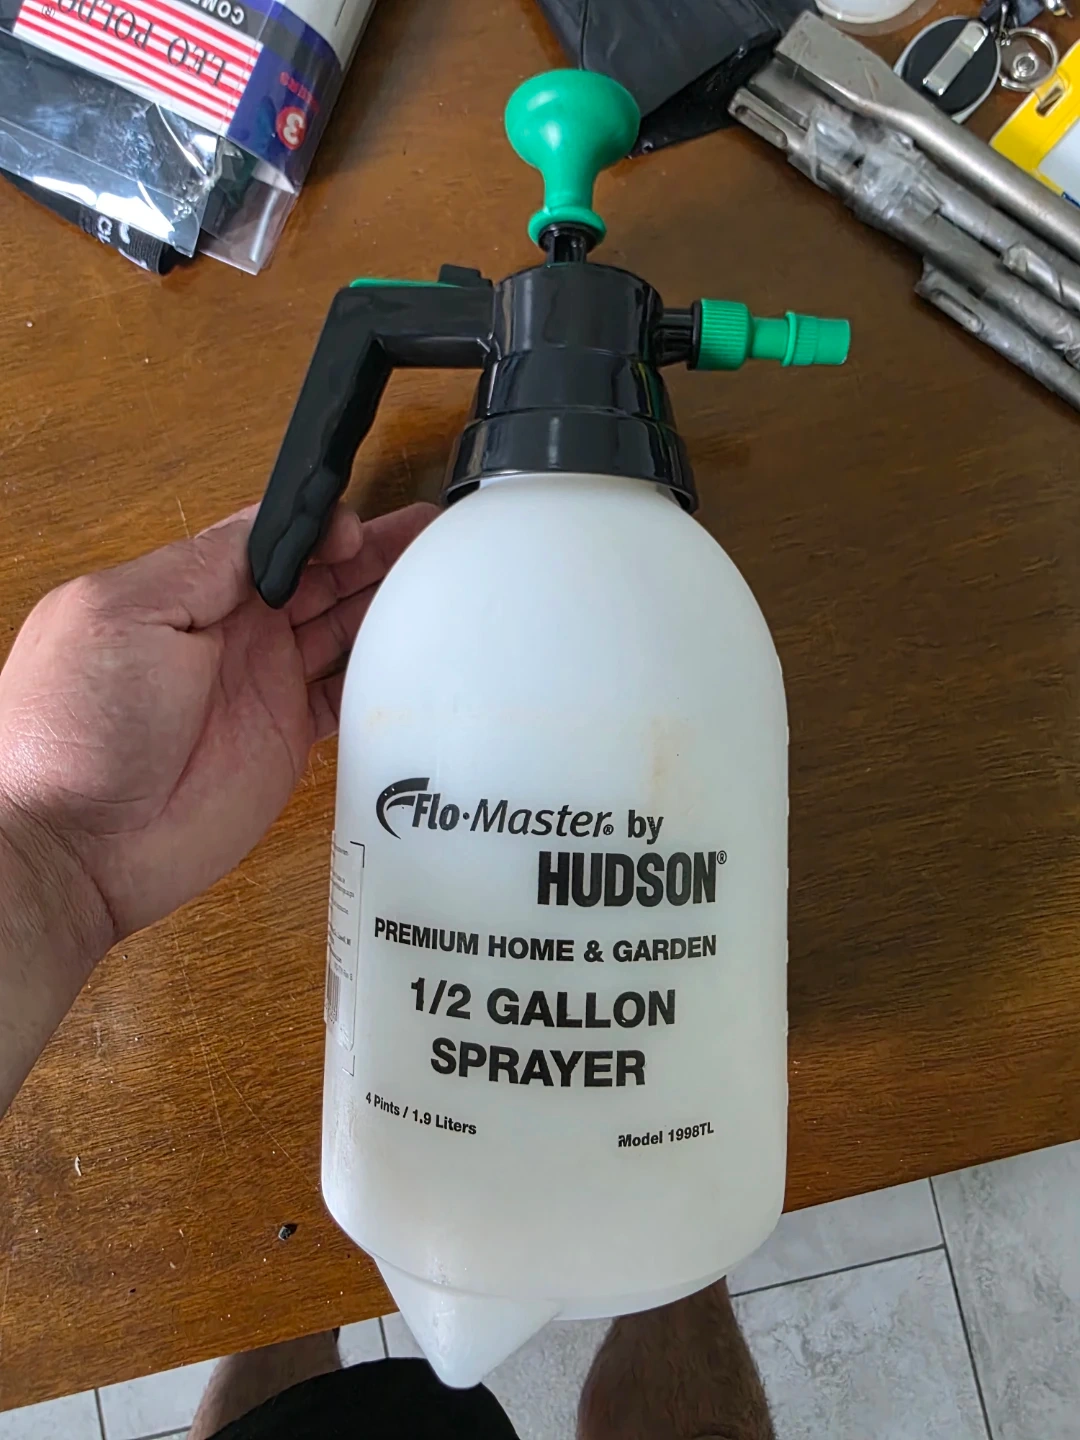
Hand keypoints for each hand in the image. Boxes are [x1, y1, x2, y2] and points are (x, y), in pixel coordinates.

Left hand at [0, 502, 435, 949]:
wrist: (78, 843)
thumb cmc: (77, 722)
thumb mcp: (126, 616)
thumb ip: (205, 567)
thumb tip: (274, 528)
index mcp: (188, 591)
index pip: (272, 541)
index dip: (320, 527)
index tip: (360, 526)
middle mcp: (231, 632)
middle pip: (317, 578)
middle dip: (372, 552)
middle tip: (430, 532)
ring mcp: (263, 687)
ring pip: (340, 628)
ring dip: (386, 602)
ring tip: (441, 576)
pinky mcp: (287, 740)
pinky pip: (347, 695)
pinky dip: (383, 672)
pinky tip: (419, 650)